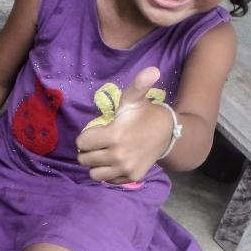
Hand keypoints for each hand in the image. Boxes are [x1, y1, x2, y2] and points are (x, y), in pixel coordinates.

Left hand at [75, 67, 172, 183]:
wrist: (169, 134)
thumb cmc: (146, 114)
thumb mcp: (137, 99)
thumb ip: (138, 84)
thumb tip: (153, 70)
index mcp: (114, 135)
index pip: (82, 142)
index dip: (85, 136)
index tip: (96, 132)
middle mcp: (118, 155)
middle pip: (84, 159)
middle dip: (87, 151)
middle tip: (98, 144)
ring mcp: (125, 168)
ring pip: (93, 173)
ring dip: (95, 164)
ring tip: (103, 154)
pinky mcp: (131, 177)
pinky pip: (108, 180)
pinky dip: (108, 173)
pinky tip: (115, 162)